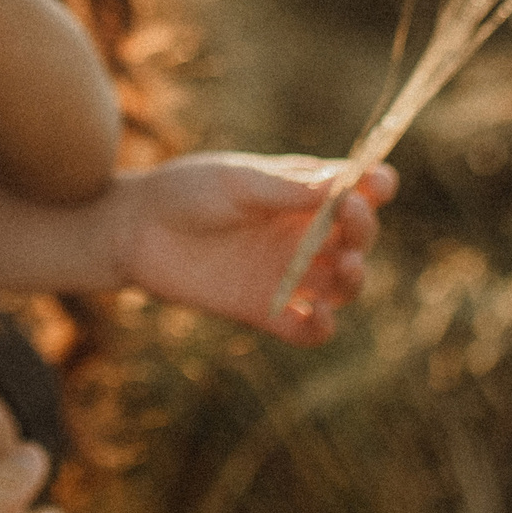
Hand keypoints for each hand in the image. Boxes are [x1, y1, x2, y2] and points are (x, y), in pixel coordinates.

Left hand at [112, 155, 397, 346]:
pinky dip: (321, 327)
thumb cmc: (185, 192)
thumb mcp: (235, 182)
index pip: (356, 192)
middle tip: (348, 216)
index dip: (375, 187)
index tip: (378, 184)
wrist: (133, 230)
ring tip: (343, 265)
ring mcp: (287, 274)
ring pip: (342, 286)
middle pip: (356, 240)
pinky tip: (315, 315)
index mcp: (302, 194)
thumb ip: (285, 188)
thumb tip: (342, 184)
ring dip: (354, 278)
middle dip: (363, 229)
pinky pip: (308, 330)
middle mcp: (302, 235)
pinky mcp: (266, 311)